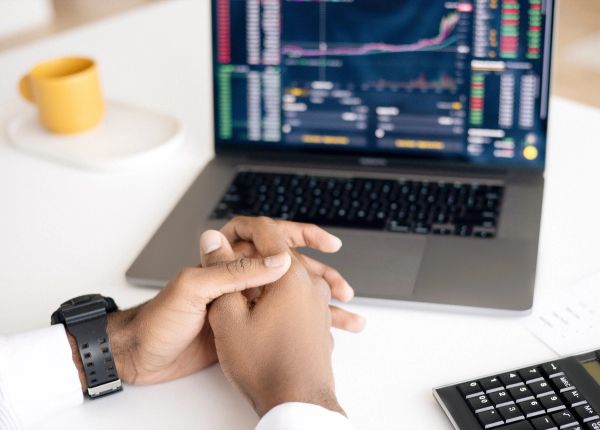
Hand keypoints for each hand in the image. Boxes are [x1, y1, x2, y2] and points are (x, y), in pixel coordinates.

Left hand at [68, 218, 361, 387]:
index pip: (269, 236)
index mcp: (226, 259)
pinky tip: (324, 334)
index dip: (300, 235)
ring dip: (319, 302)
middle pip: (288, 267)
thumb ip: (232, 271)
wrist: (142, 355)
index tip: (326, 242)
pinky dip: (303, 326)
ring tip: (347, 314)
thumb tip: (276, 258)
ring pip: (290, 295)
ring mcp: (243, 301)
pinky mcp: (244, 325)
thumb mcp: (193, 289)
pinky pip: (280, 320)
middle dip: (319, 275)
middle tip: (343, 288)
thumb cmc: (159, 319)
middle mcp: (238, 276)